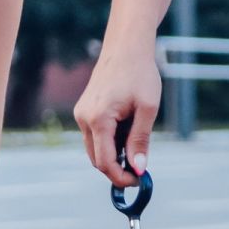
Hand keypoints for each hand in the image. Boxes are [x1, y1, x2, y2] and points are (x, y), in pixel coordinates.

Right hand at [73, 45, 161, 188]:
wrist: (126, 47)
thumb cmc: (140, 74)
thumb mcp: (147, 108)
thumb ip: (140, 140)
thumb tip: (138, 168)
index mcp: (98, 119)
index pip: (105, 162)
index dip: (121, 177)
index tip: (139, 180)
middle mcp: (84, 118)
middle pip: (97, 159)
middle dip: (117, 169)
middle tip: (140, 168)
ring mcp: (81, 113)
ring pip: (95, 148)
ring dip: (114, 154)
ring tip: (136, 141)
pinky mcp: (84, 110)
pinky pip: (94, 135)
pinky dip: (109, 141)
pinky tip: (127, 129)